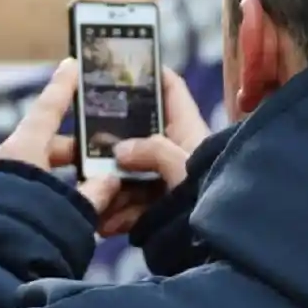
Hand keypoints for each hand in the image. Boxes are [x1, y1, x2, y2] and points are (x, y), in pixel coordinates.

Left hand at [0, 58, 120, 211]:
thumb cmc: (23, 232)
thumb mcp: (66, 212)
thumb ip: (92, 193)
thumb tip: (108, 181)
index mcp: (20, 149)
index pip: (48, 109)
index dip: (64, 88)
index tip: (71, 65)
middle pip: (38, 146)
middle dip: (67, 158)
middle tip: (94, 170)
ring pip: (22, 171)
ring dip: (47, 183)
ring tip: (73, 202)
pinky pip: (4, 190)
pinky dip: (26, 197)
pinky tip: (42, 217)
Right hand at [96, 67, 210, 236]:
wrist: (223, 245)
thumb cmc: (213, 192)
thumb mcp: (182, 163)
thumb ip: (151, 149)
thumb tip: (121, 150)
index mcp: (188, 130)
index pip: (172, 91)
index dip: (153, 72)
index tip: (129, 62)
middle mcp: (176, 152)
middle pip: (137, 138)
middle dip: (111, 146)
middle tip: (84, 143)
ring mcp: (167, 182)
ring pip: (129, 176)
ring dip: (109, 188)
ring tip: (93, 198)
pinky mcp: (161, 210)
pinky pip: (132, 207)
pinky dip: (117, 216)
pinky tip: (104, 225)